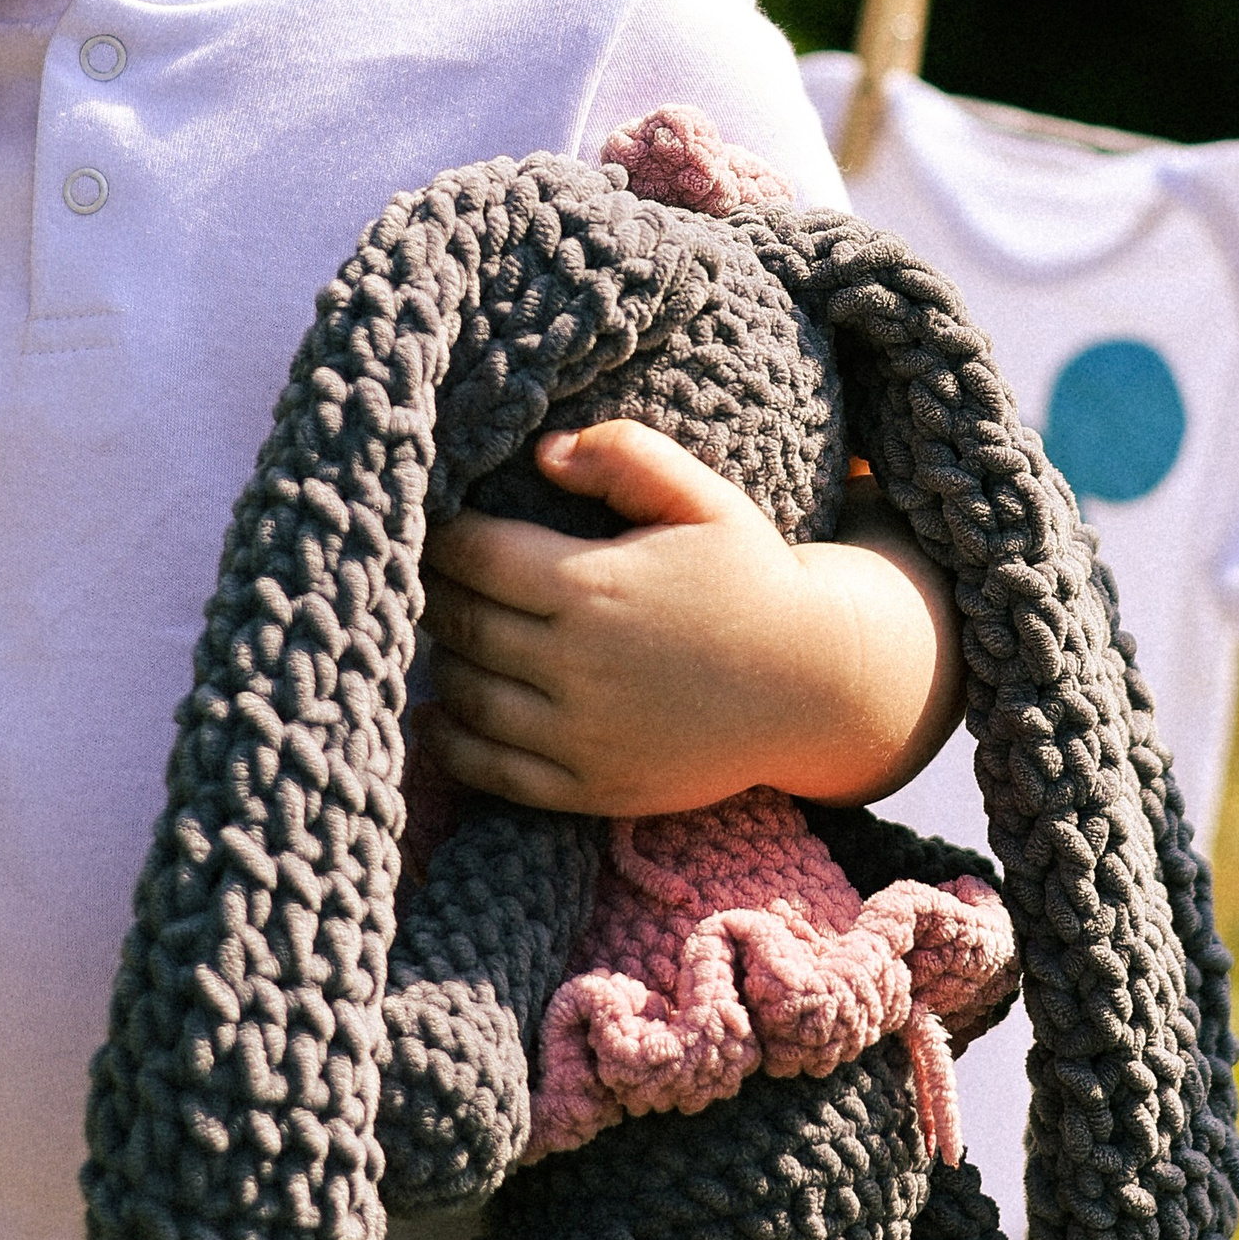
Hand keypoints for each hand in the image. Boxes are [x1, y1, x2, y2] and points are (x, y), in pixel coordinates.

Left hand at [418, 421, 959, 817]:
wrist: (814, 686)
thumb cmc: (751, 579)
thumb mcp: (704, 498)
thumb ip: (626, 455)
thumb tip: (544, 452)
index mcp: (593, 585)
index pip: (473, 554)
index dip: (442, 535)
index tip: (435, 524)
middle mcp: (575, 664)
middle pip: (458, 621)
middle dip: (432, 592)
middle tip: (424, 573)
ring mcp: (580, 734)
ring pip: (467, 693)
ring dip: (441, 660)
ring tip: (441, 631)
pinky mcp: (589, 787)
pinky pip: (491, 770)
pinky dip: (450, 743)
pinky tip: (439, 713)